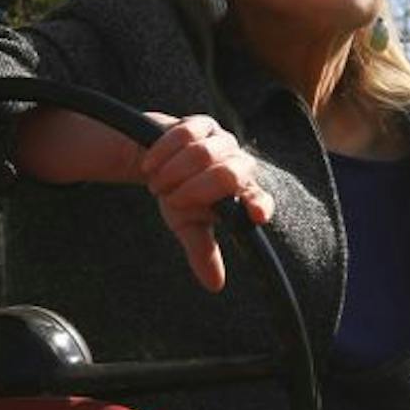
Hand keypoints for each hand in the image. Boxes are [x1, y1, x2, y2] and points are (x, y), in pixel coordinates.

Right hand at [139, 113, 274, 290]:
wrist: (155, 161)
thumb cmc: (179, 195)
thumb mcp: (189, 226)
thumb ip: (203, 252)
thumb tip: (215, 286)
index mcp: (243, 192)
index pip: (259, 198)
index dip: (259, 204)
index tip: (256, 215)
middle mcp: (239, 164)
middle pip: (229, 173)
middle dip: (195, 189)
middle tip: (171, 199)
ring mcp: (222, 141)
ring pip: (203, 154)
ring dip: (174, 173)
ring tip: (158, 186)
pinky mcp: (201, 123)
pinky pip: (184, 134)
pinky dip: (163, 153)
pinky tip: (149, 166)